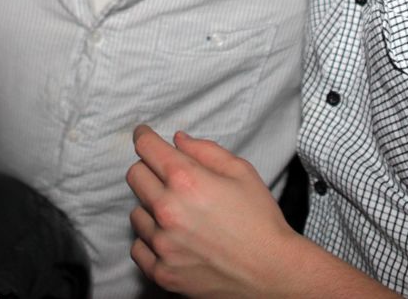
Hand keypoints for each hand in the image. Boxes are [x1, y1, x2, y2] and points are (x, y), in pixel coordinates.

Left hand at [126, 125, 298, 296]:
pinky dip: (151, 241)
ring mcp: (162, 244)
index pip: (146, 148)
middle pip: (135, 176)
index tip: (144, 136)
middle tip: (167, 177)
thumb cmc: (260, 220)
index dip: (144, 136)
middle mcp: (168, 210)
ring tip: (179, 214)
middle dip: (148, 169)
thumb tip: (178, 141)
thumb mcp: (242, 172)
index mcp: (186, 180)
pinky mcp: (162, 272)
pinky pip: (138, 247)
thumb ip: (205, 150)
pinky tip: (172, 239)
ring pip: (136, 213)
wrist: (272, 272)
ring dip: (151, 208)